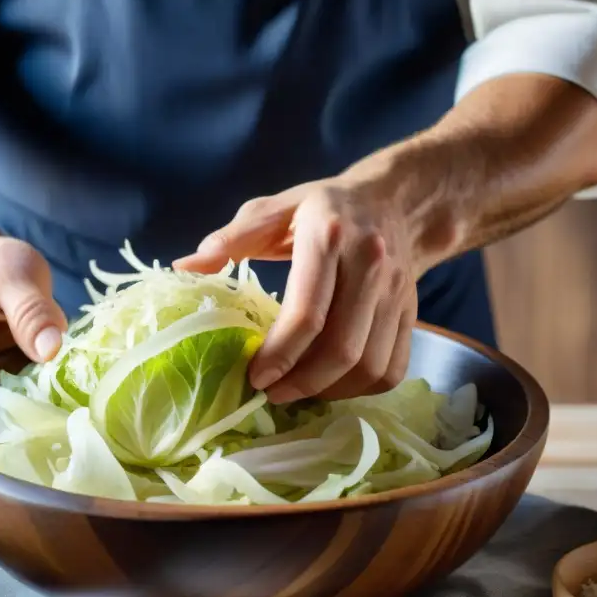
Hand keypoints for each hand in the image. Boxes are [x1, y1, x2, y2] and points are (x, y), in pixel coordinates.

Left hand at [174, 161, 440, 404]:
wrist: (396, 202)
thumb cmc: (323, 208)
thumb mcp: (275, 208)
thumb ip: (232, 238)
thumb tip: (184, 269)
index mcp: (328, 236)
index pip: (308, 311)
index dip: (280, 353)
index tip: (254, 376)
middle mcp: (370, 266)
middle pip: (342, 348)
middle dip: (302, 382)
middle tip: (271, 394)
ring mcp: (397, 293)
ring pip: (369, 365)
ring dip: (330, 390)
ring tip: (297, 392)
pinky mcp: (412, 314)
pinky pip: (392, 369)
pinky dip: (361, 390)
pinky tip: (332, 386)